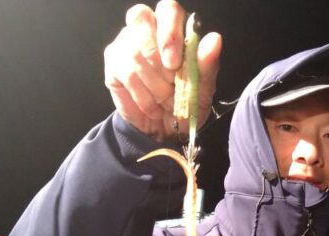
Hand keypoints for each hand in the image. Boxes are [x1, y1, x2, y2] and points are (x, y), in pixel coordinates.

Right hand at [104, 0, 221, 141]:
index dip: (168, 32)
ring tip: (165, 100)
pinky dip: (142, 95)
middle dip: (156, 56)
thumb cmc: (186, 104)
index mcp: (175, 30)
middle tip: (170, 84)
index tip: (174, 62)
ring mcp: (127, 42)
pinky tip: (151, 105)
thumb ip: (207, 64)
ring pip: (133, 52)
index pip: (168, 9)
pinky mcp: (114, 61)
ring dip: (153, 84)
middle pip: (141, 17)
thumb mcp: (202, 89)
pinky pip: (125, 73)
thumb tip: (215, 39)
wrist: (165, 130)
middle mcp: (149, 29)